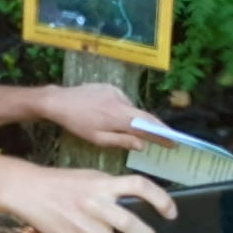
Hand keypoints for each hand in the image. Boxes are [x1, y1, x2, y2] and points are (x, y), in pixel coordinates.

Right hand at [4, 165, 175, 232]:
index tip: (171, 213)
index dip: (161, 199)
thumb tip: (137, 208)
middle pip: (130, 223)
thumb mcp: (90, 178)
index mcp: (102, 183)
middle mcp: (95, 203)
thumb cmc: (62, 183)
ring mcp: (84, 225)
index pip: (139, 185)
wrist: (27, 190)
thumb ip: (111, 191)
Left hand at [44, 83, 164, 149]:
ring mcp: (114, 91)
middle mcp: (120, 100)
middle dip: (156, 127)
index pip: (146, 124)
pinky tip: (115, 118)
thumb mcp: (98, 139)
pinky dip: (124, 111)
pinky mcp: (108, 86)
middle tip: (166, 138)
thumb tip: (142, 145)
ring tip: (136, 132)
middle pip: (143, 115)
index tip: (173, 141)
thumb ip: (122, 141)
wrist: (58, 101)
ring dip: (134, 119)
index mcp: (118, 115)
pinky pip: (122, 101)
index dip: (162, 132)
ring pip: (131, 108)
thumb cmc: (77, 123)